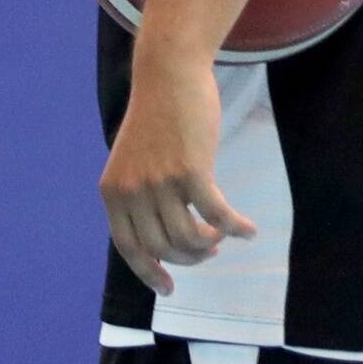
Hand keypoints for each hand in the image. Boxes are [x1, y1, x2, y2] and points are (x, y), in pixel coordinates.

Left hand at [101, 53, 251, 293]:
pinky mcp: (191, 171)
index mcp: (113, 191)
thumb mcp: (133, 161)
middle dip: (190, 256)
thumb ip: (139, 196)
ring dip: (211, 241)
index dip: (149, 272)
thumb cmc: (156, 118)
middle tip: (209, 248)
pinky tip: (249, 230)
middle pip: (164, 247)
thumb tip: (161, 240)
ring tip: (223, 233)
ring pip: (190, 237)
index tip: (168, 289)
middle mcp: (132, 190)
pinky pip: (217, 215)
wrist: (168, 74)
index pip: (129, 247)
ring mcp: (160, 182)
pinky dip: (236, 227)